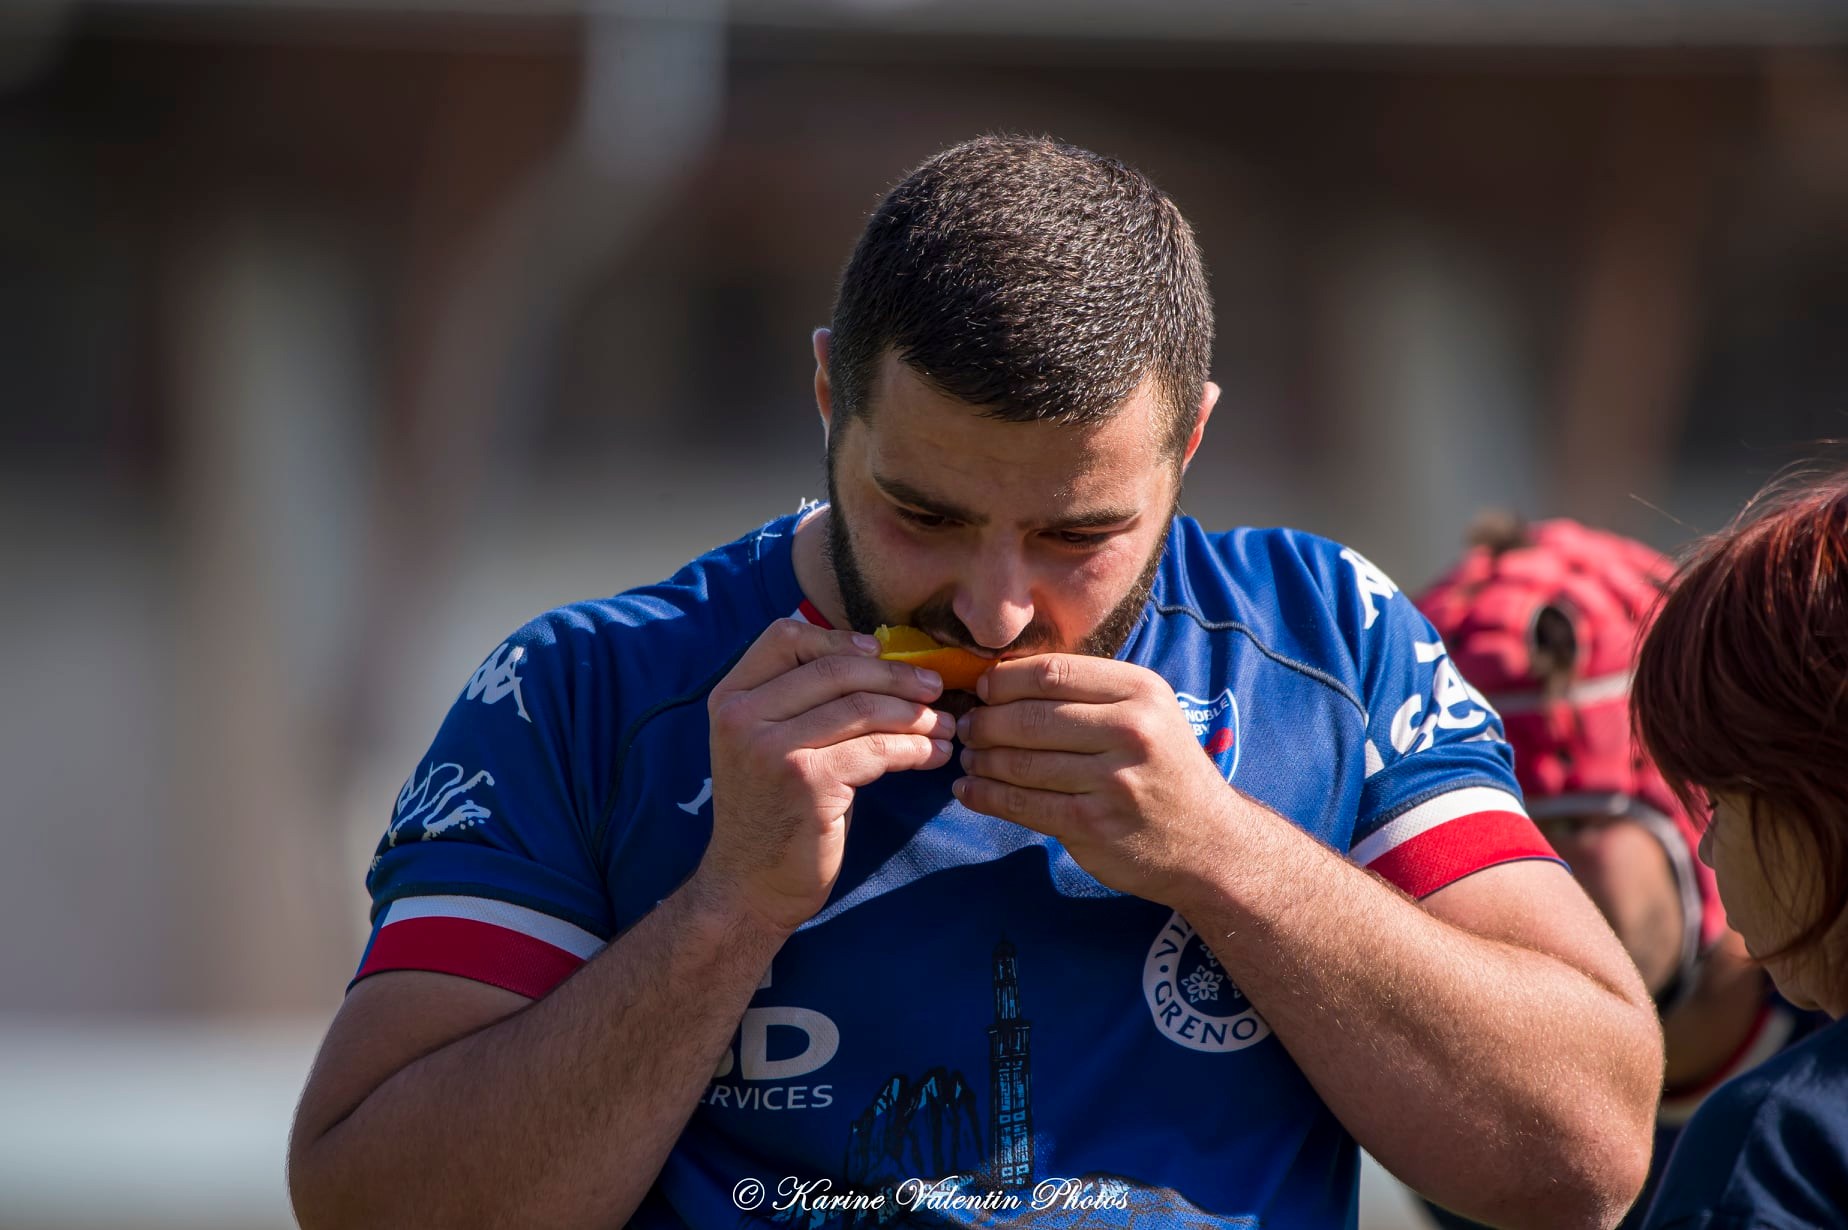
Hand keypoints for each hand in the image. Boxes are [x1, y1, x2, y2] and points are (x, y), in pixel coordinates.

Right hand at [693, 618, 955, 932]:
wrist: (750, 885)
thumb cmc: (776, 811)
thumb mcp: (773, 744)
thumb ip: (805, 703)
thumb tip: (881, 663)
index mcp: (731, 697)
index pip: (785, 636)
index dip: (840, 638)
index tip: (882, 652)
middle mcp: (743, 715)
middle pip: (836, 669)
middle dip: (896, 676)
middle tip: (936, 688)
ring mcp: (771, 747)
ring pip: (862, 707)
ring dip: (914, 714)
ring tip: (944, 726)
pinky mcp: (806, 780)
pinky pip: (876, 749)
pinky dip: (914, 749)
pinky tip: (933, 756)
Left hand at [952, 655, 1241, 905]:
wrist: (1210, 843)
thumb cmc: (1164, 771)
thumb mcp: (1146, 714)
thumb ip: (1088, 694)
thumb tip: (1002, 679)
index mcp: (1141, 691)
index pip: (1051, 672)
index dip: (1004, 680)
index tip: (983, 689)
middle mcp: (1131, 730)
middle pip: (1029, 716)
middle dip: (985, 722)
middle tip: (967, 728)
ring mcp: (1113, 780)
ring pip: (1021, 762)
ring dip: (981, 760)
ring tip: (968, 758)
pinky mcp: (1093, 824)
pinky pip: (1023, 804)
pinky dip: (987, 796)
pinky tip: (970, 791)